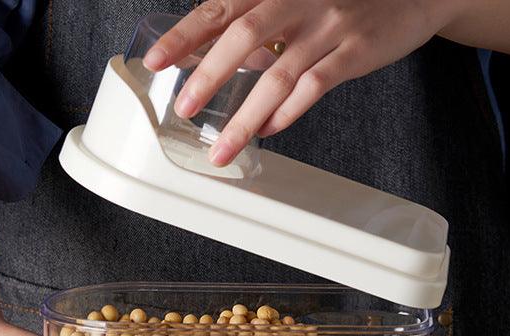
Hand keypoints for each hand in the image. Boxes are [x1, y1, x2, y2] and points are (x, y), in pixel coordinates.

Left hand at [144, 0, 452, 165]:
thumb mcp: (300, 1)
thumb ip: (263, 27)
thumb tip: (225, 62)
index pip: (221, 8)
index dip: (185, 34)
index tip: (155, 60)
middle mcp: (299, 1)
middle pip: (243, 36)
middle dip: (207, 76)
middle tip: (183, 108)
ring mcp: (327, 27)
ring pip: (277, 76)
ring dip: (244, 117)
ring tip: (222, 147)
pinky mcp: (353, 52)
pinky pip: (313, 88)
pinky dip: (286, 114)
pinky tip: (267, 132)